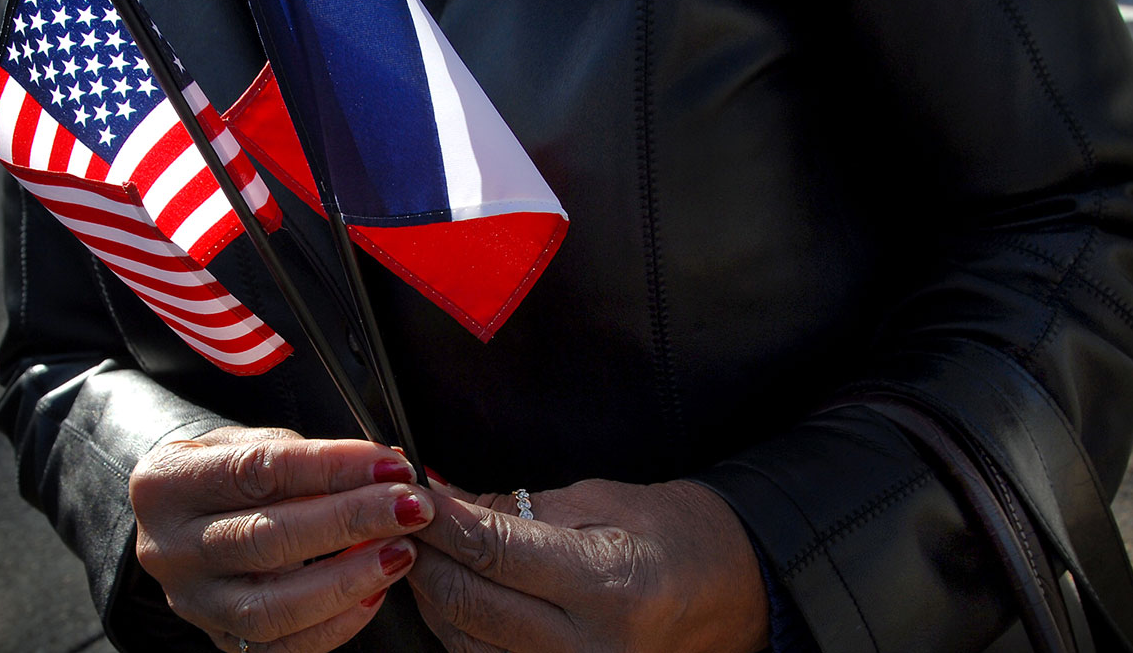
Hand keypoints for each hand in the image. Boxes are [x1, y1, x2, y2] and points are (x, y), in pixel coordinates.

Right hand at [128, 427, 434, 651]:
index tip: (390, 463)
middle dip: (351, 521)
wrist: (180, 518)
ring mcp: (193, 603)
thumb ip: (305, 454)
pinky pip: (282, 648)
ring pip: (272, 607)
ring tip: (400, 552)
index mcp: (167, 484)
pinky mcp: (220, 639)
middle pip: (267, 539)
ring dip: (348, 579)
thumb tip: (382, 465)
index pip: (260, 471)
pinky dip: (336, 624)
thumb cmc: (224, 473)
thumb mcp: (245, 442)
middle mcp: (170, 549)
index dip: (332, 466)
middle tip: (409, 507)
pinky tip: (375, 593)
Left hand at [407, 478, 769, 652]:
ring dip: (433, 595)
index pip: (493, 553)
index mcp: (605, 586)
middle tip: (403, 520)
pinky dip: (458, 628)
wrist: (729, 591)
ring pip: (463, 643)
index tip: (412, 495)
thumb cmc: (672, 536)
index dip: (440, 521)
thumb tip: (443, 500)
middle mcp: (586, 648)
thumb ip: (515, 509)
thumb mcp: (598, 502)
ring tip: (424, 552)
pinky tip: (454, 593)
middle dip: (423, 558)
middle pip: (468, 604)